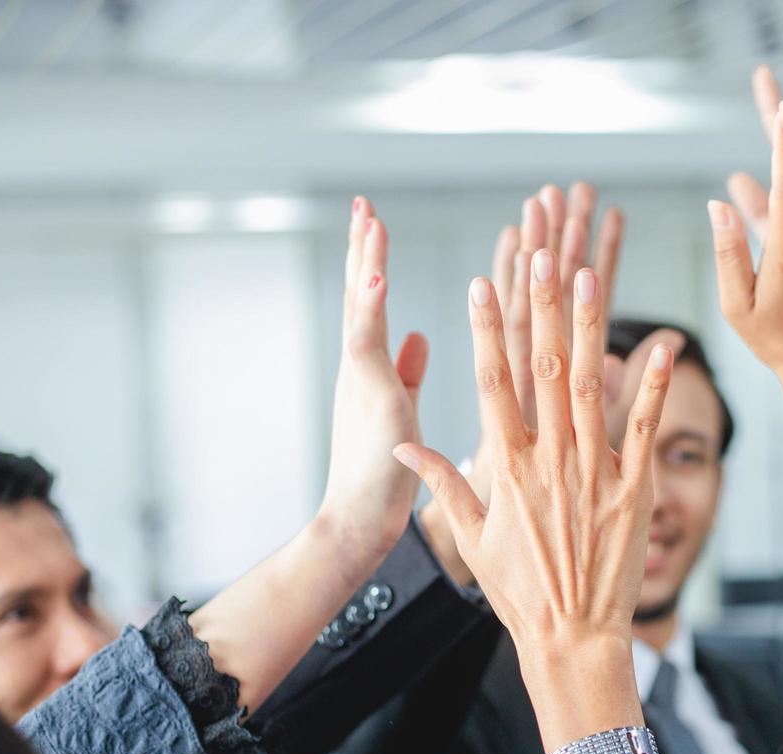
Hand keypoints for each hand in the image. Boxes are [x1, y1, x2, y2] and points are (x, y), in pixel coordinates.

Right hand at [315, 197, 428, 563]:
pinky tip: (375, 276)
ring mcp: (362, 379)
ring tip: (370, 218)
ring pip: (360, 309)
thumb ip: (408, 370)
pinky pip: (368, 346)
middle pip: (359, 293)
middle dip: (362, 247)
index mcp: (373, 368)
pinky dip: (370, 309)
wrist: (361, 523)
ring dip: (364, 262)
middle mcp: (362, 367)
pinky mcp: (372, 398)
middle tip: (364, 201)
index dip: (371, 260)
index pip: (372, 303)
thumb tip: (422, 335)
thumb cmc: (382, 475)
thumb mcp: (402, 410)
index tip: (373, 218)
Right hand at [420, 185, 626, 583]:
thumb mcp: (471, 538)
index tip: (484, 284)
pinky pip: (645, 428)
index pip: (494, 384)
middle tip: (540, 256)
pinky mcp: (634, 489)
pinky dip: (655, 386)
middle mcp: (550, 460)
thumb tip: (407, 448)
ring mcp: (594, 472)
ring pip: (591, 386)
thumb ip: (444, 484)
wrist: (573, 637)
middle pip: (543, 370)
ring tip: (587, 276)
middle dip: (540, 308)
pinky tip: (662, 345)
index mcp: (507, 468)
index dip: (488, 331)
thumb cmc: (519, 592)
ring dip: (590, 327)